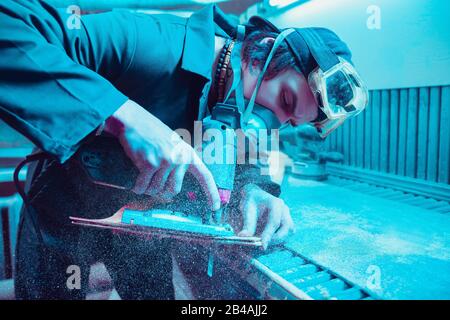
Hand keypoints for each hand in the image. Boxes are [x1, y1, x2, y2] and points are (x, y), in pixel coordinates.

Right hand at [104, 100, 219, 210]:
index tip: (215, 206)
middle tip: (153, 185)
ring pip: (156, 189)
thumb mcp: (174, 145)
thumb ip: (178, 162)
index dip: (211, 192)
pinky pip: (144, 186)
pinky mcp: (150, 164)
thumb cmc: (152, 133)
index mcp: (188, 154)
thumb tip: (173, 188)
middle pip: (174, 190)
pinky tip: (136, 184)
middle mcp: (180, 158)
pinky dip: (138, 188)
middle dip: (162, 192)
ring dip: (148, 189)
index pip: (205, 176)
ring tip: (143, 177)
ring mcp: (165, 161)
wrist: (134, 121)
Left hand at [237, 184, 294, 248]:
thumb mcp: (247, 209)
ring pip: (290, 232)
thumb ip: (247, 223)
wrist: (255, 196)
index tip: (262, 246)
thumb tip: (243, 237)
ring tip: (264, 242)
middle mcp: (284, 209)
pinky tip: (268, 239)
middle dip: (276, 239)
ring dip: (278, 240)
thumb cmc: (251, 201)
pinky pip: (287, 234)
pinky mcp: (286, 222)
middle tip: (263, 245)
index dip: (269, 235)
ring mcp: (287, 216)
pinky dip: (279, 239)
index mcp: (275, 203)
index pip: (275, 222)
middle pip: (288, 228)